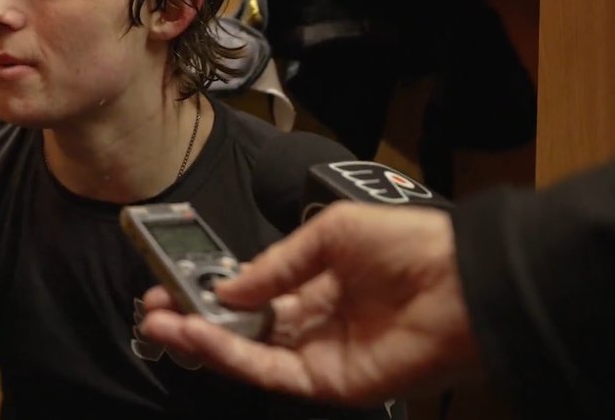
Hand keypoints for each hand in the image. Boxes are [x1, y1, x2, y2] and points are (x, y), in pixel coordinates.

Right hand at [139, 202, 480, 406]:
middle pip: (241, 328)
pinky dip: (229, 354)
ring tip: (158, 323)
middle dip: (193, 318)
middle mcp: (314, 322)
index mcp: (317, 284)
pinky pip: (269, 370)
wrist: (463, 281)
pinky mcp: (329, 382)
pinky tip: (197, 334)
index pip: (252, 294)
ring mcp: (320, 355)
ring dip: (199, 339)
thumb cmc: (409, 245)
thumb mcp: (330, 232)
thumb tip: (226, 287)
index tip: (171, 280)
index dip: (211, 290)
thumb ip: (275, 263)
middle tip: (152, 308)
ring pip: (247, 353)